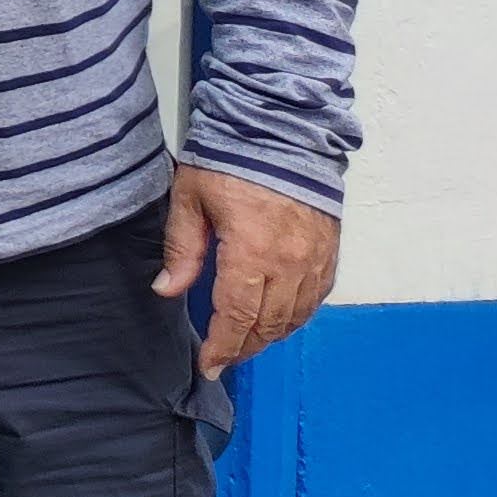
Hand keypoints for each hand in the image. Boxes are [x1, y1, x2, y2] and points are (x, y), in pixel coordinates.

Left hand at [156, 164, 341, 374]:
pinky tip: (279, 319)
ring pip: (295, 317)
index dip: (222, 347)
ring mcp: (315, 260)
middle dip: (243, 347)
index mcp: (252, 253)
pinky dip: (297, 316)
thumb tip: (166, 291)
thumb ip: (181, 249)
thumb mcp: (191, 199)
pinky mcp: (330, 251)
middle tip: (223, 358)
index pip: (237, 316)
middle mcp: (290, 264)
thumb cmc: (232, 159)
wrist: (284, 130)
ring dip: (270, 335)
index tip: (209, 366)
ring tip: (245, 342)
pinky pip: (316, 298)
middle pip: (268, 324)